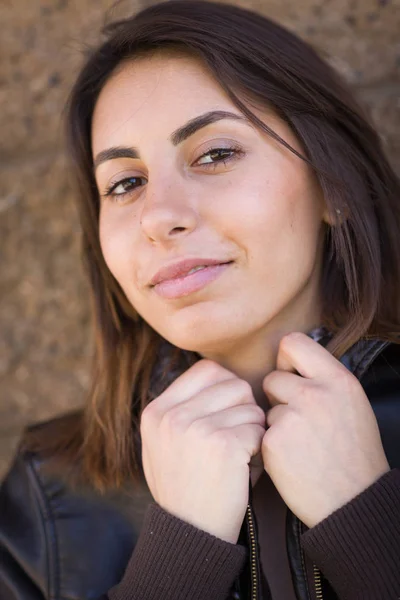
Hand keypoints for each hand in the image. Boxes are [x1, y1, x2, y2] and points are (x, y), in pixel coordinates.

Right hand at [140, 359, 265, 542]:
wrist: (191, 534)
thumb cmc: (184, 487)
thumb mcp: (163, 445)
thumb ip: (181, 409)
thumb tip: (218, 376)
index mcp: (156, 411)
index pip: (207, 369)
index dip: (227, 386)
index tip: (230, 410)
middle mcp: (172, 415)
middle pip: (234, 384)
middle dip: (245, 409)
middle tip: (240, 435)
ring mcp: (195, 428)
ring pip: (250, 406)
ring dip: (254, 429)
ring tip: (242, 454)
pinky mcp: (223, 445)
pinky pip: (259, 429)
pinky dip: (260, 448)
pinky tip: (246, 466)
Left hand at [262, 332, 389, 527]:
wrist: (353, 502)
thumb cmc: (354, 453)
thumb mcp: (351, 404)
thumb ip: (323, 380)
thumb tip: (293, 362)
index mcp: (338, 380)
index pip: (293, 342)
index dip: (287, 360)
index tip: (292, 376)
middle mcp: (315, 394)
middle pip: (273, 376)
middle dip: (279, 395)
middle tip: (297, 418)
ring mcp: (292, 418)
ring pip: (266, 406)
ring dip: (276, 421)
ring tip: (300, 443)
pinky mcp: (273, 441)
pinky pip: (261, 431)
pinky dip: (271, 444)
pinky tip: (292, 458)